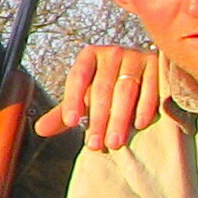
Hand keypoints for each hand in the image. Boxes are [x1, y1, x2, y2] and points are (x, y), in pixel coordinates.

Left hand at [39, 44, 163, 150]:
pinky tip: (139, 125)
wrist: (144, 67)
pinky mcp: (157, 65)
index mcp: (89, 56)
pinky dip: (144, 107)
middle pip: (102, 88)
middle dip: (98, 119)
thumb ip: (64, 112)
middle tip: (94, 144)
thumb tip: (40, 130)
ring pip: (126, 90)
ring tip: (114, 143)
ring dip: (119, 119)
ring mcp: (136, 56)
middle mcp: (112, 53)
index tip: (71, 122)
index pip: (77, 77)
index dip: (73, 100)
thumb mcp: (85, 94)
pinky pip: (150, 88)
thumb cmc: (108, 84)